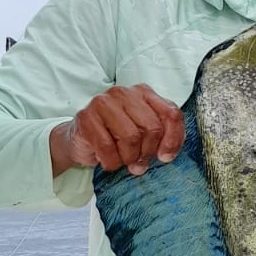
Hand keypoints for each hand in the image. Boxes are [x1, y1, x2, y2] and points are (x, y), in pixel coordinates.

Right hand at [49, 85, 184, 178]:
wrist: (83, 142)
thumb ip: (163, 139)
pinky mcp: (86, 117)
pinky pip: (108, 147)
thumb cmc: (118, 137)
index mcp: (144, 93)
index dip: (173, 140)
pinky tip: (108, 159)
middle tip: (138, 160)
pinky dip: (111, 162)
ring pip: (131, 137)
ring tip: (122, 158)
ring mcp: (103, 102)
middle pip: (153, 128)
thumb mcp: (146, 137)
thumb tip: (166, 154)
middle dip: (147, 152)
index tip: (165, 156)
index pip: (172, 114)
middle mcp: (124, 93)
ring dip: (128, 158)